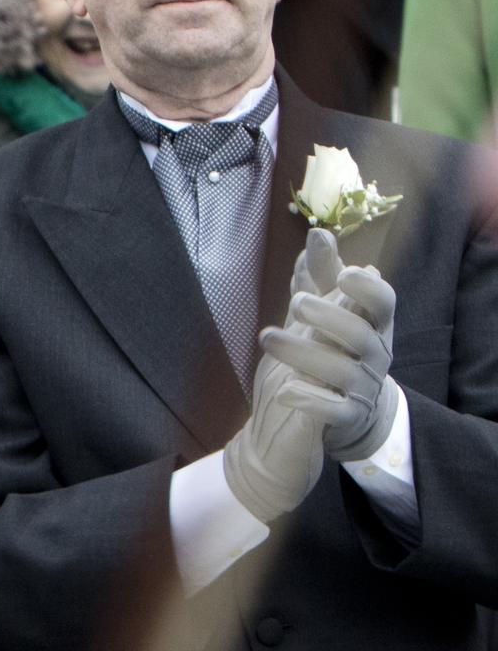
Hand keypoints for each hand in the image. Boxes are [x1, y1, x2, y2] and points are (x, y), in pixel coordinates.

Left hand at [262, 226, 399, 462]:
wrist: (349, 415)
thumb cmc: (337, 351)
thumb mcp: (329, 313)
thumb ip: (322, 277)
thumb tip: (317, 233)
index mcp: (374, 326)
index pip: (384, 304)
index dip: (370, 290)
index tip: (348, 272)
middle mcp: (375, 355)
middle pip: (361, 336)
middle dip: (331, 317)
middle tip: (297, 302)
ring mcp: (363, 388)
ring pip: (341, 371)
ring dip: (304, 353)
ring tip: (266, 337)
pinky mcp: (348, 417)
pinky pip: (335, 411)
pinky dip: (311, 401)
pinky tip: (285, 390)